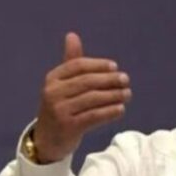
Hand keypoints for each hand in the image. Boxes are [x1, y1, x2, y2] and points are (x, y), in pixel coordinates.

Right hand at [32, 32, 130, 161]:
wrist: (47, 140)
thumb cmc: (60, 107)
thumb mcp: (62, 85)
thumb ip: (71, 62)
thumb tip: (72, 35)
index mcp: (52, 78)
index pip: (78, 65)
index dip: (98, 65)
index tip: (115, 67)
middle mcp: (53, 93)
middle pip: (87, 82)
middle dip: (109, 80)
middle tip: (126, 80)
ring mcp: (59, 110)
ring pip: (92, 99)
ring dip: (113, 95)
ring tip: (128, 94)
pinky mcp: (68, 126)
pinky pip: (93, 116)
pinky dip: (109, 112)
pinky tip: (121, 109)